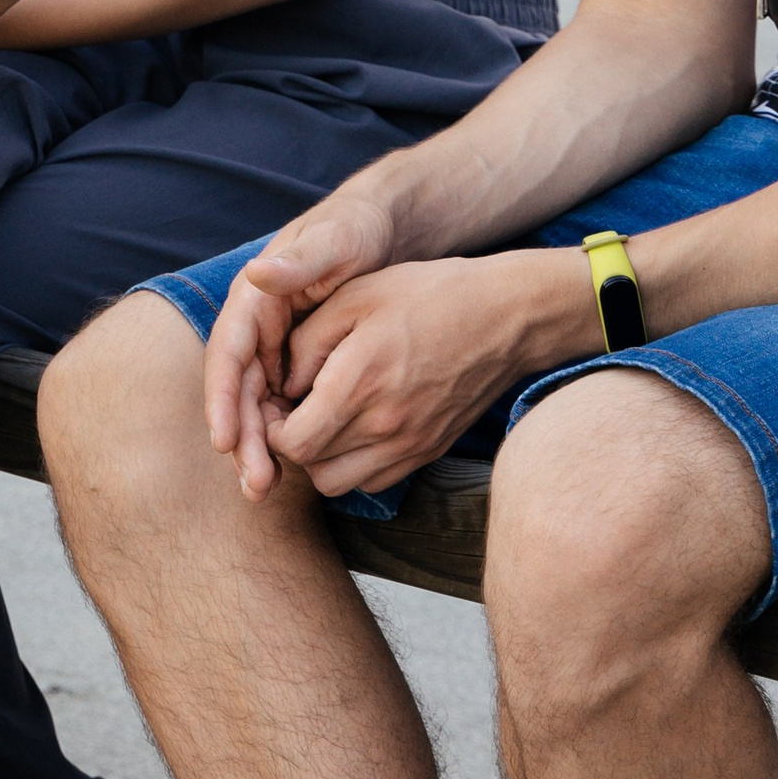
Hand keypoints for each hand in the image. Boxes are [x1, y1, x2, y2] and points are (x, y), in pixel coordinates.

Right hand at [204, 187, 400, 483]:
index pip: (227, 354)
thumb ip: (300, 260)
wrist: (384, 231)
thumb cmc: (356, 230)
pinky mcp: (297, 363)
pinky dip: (284, 436)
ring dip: (257, 447)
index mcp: (254, 299)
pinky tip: (294, 469)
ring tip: (264, 488)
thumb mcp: (335, 239)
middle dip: (241, 439)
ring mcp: (275, 347)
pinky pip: (283, 406)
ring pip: (258, 405)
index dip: (222, 399)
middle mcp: (257, 327)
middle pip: (239, 391)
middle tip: (255, 484)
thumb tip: (257, 273)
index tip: (224, 441)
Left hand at [234, 249, 591, 504]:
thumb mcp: (357, 295)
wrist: (506, 317)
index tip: (277, 400)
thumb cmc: (428, 295)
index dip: (271, 427)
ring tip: (325, 419)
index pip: (293, 443)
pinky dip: (354, 463)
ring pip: (340, 482)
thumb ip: (307, 341)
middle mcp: (384, 424)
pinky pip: (374, 480)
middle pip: (311, 468)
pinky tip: (357, 426)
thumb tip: (281, 383)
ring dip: (322, 458)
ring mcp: (410, 443)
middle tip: (295, 409)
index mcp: (359, 381)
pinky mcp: (429, 451)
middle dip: (292, 442)